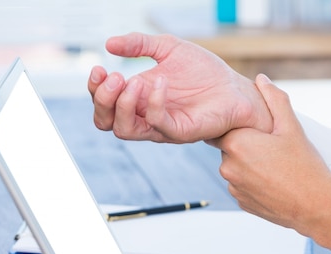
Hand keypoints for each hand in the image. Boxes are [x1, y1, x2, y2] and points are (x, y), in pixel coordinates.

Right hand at [88, 33, 271, 142]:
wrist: (235, 89)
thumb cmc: (204, 72)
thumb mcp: (168, 48)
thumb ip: (139, 44)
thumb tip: (109, 43)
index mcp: (137, 98)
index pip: (103, 104)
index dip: (95, 89)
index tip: (100, 67)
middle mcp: (144, 116)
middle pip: (105, 122)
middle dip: (102, 99)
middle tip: (115, 77)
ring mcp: (161, 127)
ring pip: (124, 130)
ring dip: (122, 104)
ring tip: (132, 80)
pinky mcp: (180, 132)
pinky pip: (158, 124)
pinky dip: (154, 102)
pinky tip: (162, 81)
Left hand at [209, 74, 330, 253]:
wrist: (316, 206)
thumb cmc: (305, 166)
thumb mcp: (291, 127)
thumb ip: (274, 99)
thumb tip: (261, 80)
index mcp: (237, 144)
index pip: (226, 127)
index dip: (243, 127)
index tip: (259, 131)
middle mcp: (228, 167)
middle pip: (230, 148)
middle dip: (247, 145)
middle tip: (273, 149)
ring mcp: (234, 187)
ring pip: (236, 168)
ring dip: (249, 165)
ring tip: (276, 167)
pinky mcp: (241, 203)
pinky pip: (242, 186)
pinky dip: (253, 183)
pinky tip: (274, 182)